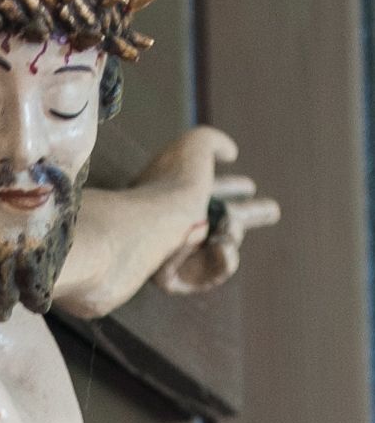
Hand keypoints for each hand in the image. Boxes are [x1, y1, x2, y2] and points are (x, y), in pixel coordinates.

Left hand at [140, 125, 279, 292]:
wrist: (150, 227)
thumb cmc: (172, 185)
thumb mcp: (195, 146)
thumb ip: (214, 142)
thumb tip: (230, 153)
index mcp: (170, 190)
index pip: (204, 188)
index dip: (230, 186)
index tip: (250, 186)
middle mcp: (169, 221)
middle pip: (215, 220)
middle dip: (247, 214)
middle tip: (273, 210)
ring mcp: (170, 252)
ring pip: (218, 247)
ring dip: (231, 237)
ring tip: (226, 231)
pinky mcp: (171, 280)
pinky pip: (208, 274)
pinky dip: (221, 262)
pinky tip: (221, 249)